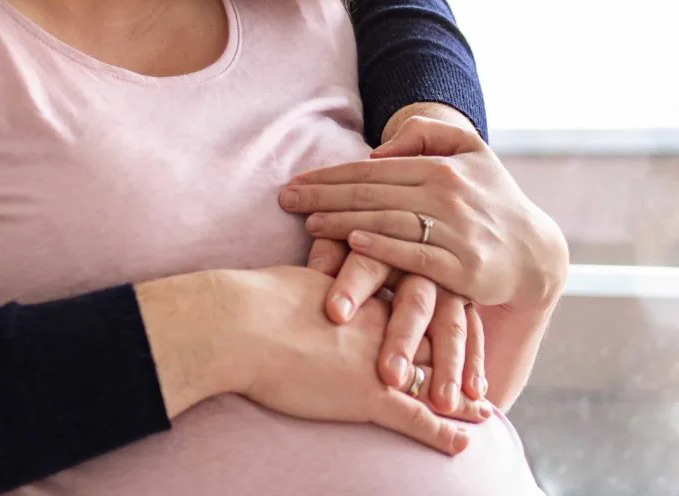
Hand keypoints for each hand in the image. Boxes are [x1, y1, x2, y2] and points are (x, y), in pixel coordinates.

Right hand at [225, 267, 489, 454]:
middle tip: (479, 372)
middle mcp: (382, 321)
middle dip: (462, 354)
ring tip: (483, 410)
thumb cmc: (255, 301)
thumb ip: (318, 281)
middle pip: (439, 335)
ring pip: (436, 377)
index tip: (456, 326)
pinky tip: (461, 445)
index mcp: (366, 290)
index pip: (419, 299)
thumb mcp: (297, 279)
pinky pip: (416, 416)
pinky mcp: (368, 394)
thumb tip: (313, 284)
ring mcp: (379, 358)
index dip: (440, 315)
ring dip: (461, 396)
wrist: (241, 323)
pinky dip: (441, 432)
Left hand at [280, 116, 567, 310]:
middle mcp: (448, 196)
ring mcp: (457, 233)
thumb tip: (379, 149)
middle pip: (372, 194)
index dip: (329, 177)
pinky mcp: (464, 269)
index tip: (294, 184)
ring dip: (343, 222)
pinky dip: (384, 249)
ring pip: (388, 222)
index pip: (372, 170)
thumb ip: (427, 135)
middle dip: (323, 197)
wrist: (535, 254)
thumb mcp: (470, 152)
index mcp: (441, 168)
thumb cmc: (491, 199)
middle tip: (285, 202)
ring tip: (308, 224)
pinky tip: (353, 243)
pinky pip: (416, 256)